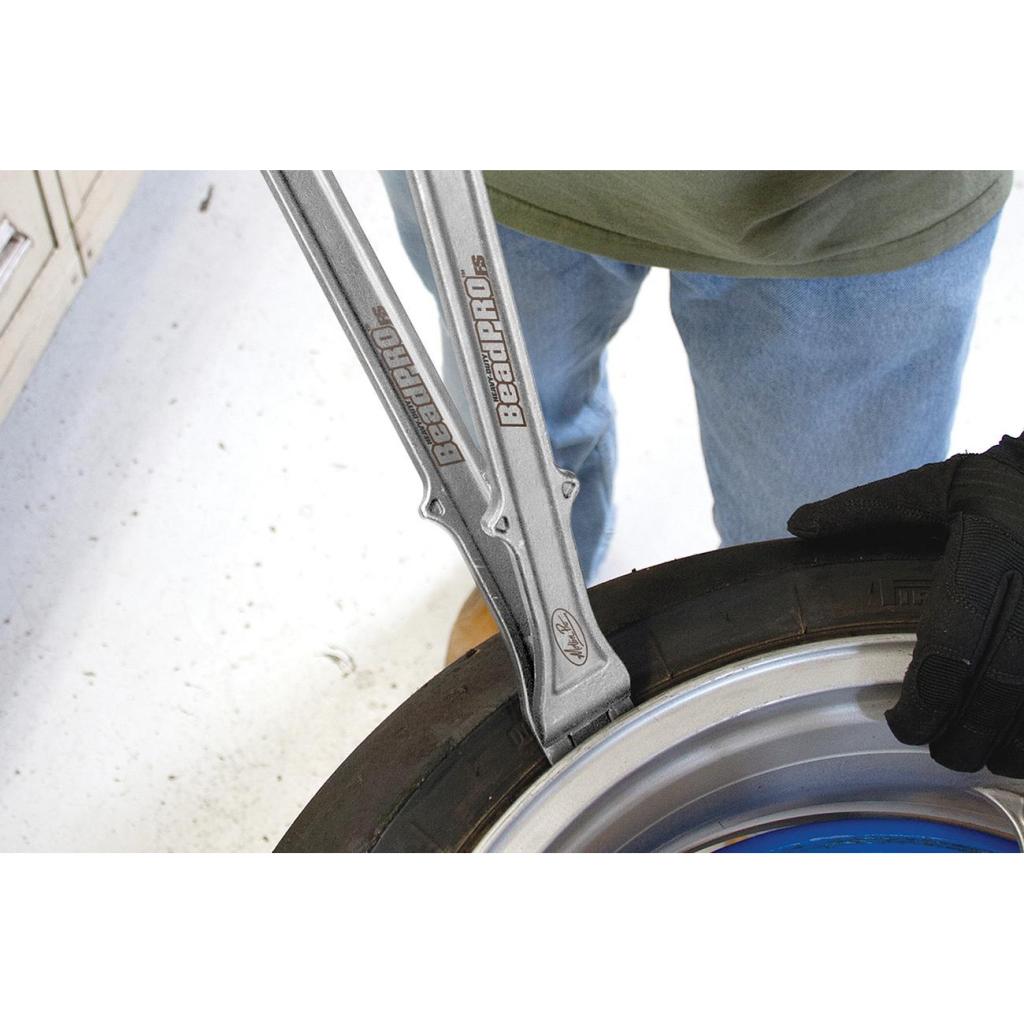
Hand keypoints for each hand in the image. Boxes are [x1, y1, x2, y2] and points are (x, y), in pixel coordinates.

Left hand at [787, 434, 1023, 777]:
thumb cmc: (995, 485)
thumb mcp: (932, 485)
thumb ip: (867, 508)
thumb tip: (797, 526)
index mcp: (987, 550)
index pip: (953, 643)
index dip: (925, 697)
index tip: (898, 720)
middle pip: (1001, 685)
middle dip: (964, 734)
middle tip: (934, 751)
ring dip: (1010, 744)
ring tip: (976, 756)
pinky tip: (1016, 747)